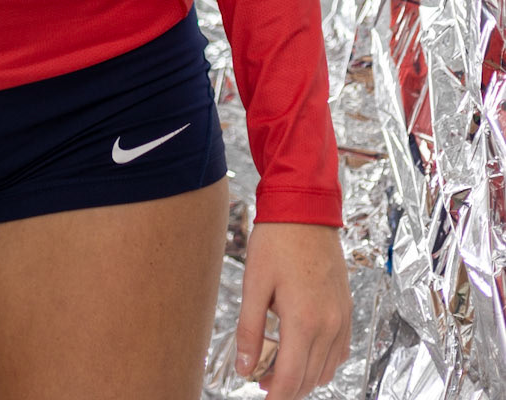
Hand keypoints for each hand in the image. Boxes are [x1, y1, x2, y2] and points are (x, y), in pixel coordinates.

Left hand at [235, 222, 350, 398]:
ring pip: (326, 368)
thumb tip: (243, 368)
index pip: (291, 378)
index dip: (275, 395)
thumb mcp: (254, 283)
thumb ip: (249, 330)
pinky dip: (322, 361)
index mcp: (304, 320)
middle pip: (309, 378)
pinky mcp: (346, 309)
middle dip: (286, 387)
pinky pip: (339, 351)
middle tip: (261, 380)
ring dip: (304, 376)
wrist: (305, 209)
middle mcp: (329, 324)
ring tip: (278, 364)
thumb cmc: (276, 241)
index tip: (261, 398)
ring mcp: (342, 317)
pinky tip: (303, 350)